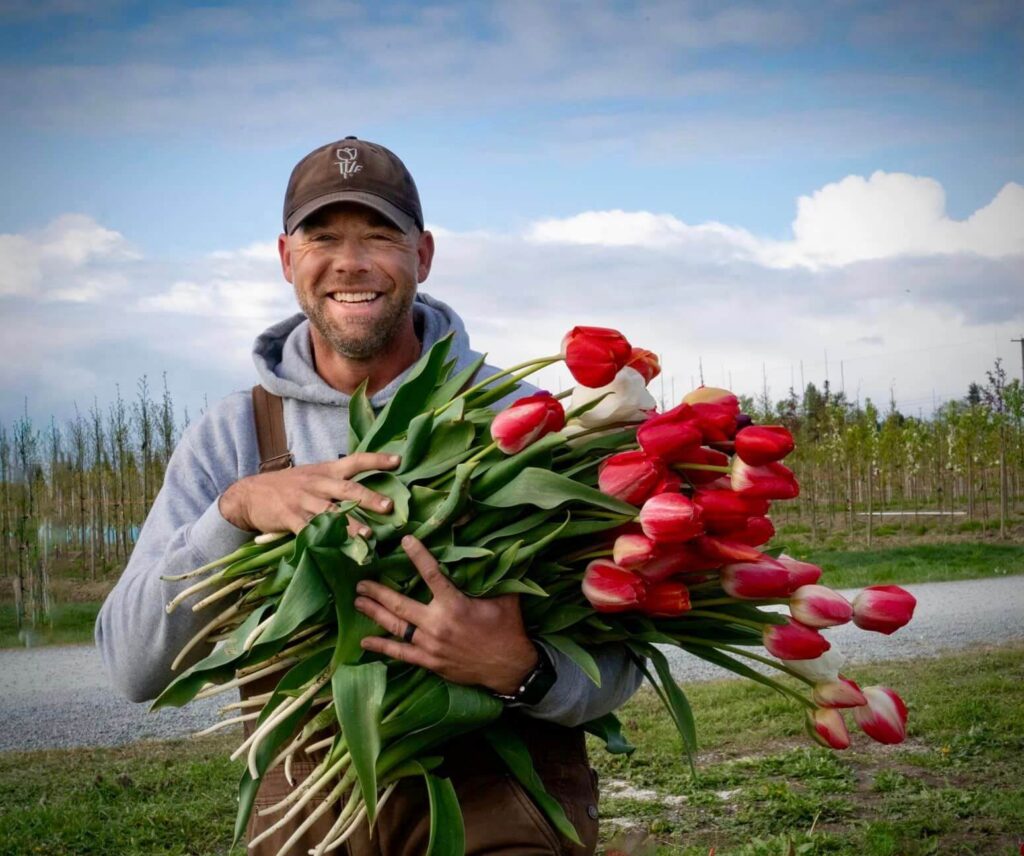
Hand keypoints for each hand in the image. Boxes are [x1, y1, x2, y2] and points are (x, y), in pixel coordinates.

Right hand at [219, 452, 400, 533]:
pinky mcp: (288, 518)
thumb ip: (337, 481)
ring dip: (350, 525)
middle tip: (389, 507)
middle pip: (347, 488)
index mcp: (326, 471)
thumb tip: (369, 490)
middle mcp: (317, 483)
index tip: (398, 460)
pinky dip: (321, 539)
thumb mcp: (313, 475)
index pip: (355, 460)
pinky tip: (334, 548)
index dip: (377, 459)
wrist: (249, 493)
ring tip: (368, 536)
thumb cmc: (288, 486)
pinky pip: (307, 529)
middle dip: (369, 498)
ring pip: (330, 512)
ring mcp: (302, 500)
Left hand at [355, 535, 539, 695]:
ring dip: (375, 613)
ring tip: (358, 602)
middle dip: (378, 592)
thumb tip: (495, 549)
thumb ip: (494, 575)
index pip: (431, 574)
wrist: (509, 667)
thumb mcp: (505, 597)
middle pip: (400, 604)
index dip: (417, 555)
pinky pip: (400, 653)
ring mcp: (430, 645)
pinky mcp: (429, 661)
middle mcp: (437, 624)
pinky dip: (382, 647)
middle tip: (360, 582)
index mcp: (455, 605)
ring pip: (395, 627)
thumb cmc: (507, 628)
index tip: (405, 541)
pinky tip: (365, 641)